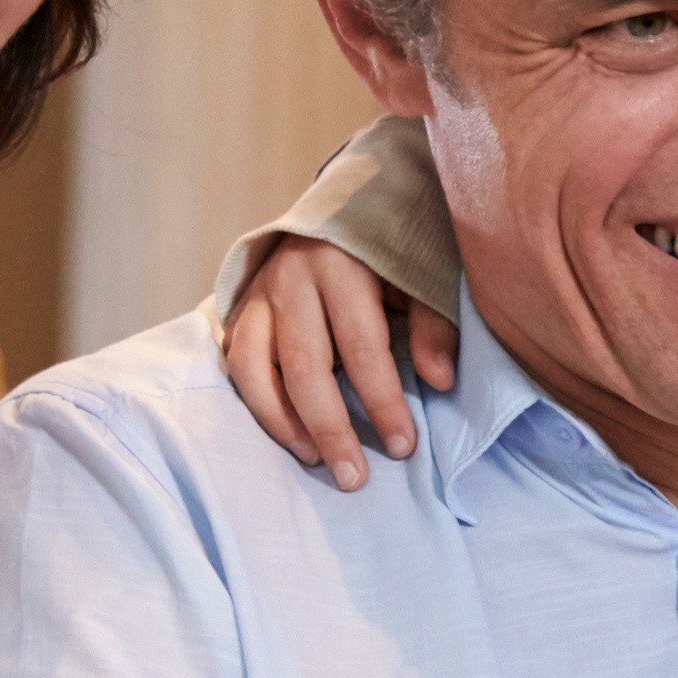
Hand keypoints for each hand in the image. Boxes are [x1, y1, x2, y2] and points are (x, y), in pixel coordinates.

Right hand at [221, 233, 459, 489]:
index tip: (403, 446)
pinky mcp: (241, 306)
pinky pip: (237, 362)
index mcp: (342, 265)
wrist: (344, 199)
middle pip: (306, 368)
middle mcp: (292, 279)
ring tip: (314, 458)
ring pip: (255, 369)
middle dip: (331, 428)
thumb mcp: (422, 272)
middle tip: (355, 477)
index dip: (382, 401)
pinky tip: (285, 430)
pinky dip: (256, 401)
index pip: (362, 346)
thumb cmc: (391, 246)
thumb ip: (433, 324)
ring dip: (283, 423)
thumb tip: (440, 381)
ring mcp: (260, 293)